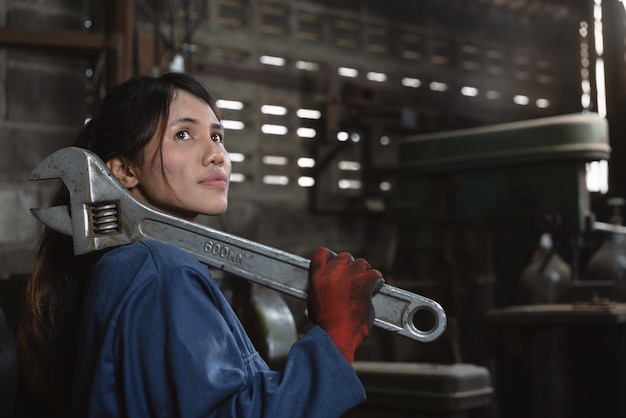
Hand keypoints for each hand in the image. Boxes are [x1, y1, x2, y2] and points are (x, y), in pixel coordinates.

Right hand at [308, 247, 383, 363]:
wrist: (335, 333)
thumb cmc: (325, 324)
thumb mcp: (314, 302)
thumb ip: (321, 289)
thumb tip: (328, 289)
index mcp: (318, 275)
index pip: (322, 253)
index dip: (330, 256)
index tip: (335, 262)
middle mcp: (333, 271)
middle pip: (345, 257)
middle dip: (349, 266)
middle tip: (353, 277)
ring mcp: (350, 275)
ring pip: (361, 263)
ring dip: (363, 271)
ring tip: (364, 282)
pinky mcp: (364, 282)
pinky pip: (374, 274)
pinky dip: (376, 279)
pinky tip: (375, 286)